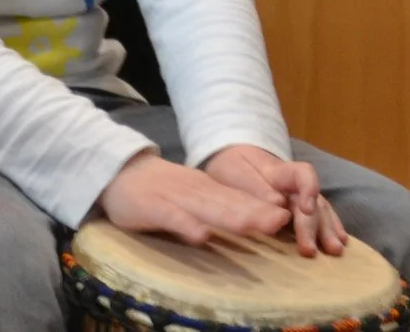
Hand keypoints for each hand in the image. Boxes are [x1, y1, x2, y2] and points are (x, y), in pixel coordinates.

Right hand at [97, 148, 288, 246]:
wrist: (121, 172)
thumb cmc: (160, 189)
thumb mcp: (193, 196)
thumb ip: (217, 209)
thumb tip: (250, 222)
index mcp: (208, 190)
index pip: (239, 199)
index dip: (262, 207)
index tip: (288, 216)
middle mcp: (197, 192)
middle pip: (230, 204)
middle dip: (257, 212)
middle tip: (283, 220)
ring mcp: (175, 198)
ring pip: (207, 209)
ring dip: (232, 217)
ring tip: (256, 225)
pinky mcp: (153, 209)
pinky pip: (172, 218)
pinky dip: (187, 226)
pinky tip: (201, 236)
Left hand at [204, 144, 347, 256]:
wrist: (230, 160)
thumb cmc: (232, 167)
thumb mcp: (234, 171)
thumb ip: (254, 188)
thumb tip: (278, 204)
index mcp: (279, 172)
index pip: (303, 174)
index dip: (309, 189)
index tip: (307, 209)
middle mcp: (295, 186)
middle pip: (313, 201)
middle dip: (314, 226)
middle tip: (310, 251)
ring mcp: (299, 197)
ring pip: (320, 211)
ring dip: (328, 230)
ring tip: (335, 251)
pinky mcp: (297, 210)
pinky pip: (319, 217)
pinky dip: (331, 228)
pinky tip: (341, 241)